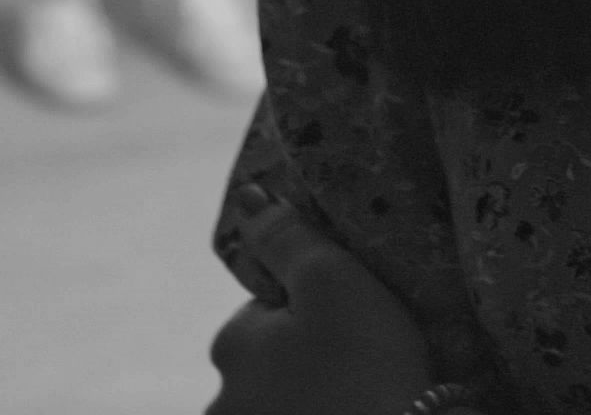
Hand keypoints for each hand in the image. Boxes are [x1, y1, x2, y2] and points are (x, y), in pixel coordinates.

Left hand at [207, 189, 439, 414]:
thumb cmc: (366, 365)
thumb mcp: (333, 281)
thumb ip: (287, 237)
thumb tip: (249, 198)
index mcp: (230, 345)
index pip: (266, 308)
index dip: (315, 307)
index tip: (357, 320)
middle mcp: (223, 403)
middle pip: (269, 363)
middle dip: (306, 360)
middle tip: (366, 363)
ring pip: (282, 404)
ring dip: (314, 398)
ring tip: (368, 397)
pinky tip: (362, 413)